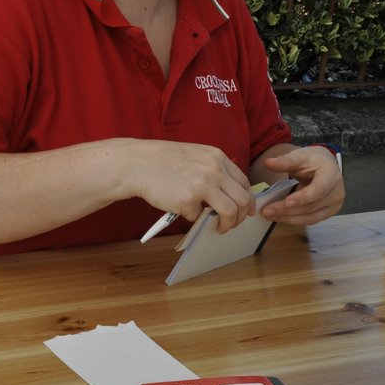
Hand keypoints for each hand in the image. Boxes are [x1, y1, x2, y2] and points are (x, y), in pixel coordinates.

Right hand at [122, 140, 259, 233]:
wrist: (138, 163)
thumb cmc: (163, 161)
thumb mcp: (195, 155)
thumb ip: (213, 170)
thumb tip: (227, 193)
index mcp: (217, 158)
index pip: (244, 182)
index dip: (247, 199)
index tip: (246, 210)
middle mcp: (214, 170)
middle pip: (242, 199)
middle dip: (241, 216)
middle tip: (234, 223)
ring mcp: (202, 185)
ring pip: (229, 212)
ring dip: (227, 224)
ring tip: (220, 228)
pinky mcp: (188, 200)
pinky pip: (198, 216)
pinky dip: (191, 215)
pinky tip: (180, 208)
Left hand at [258, 145, 344, 224]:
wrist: (324, 166)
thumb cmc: (312, 161)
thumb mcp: (299, 157)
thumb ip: (285, 161)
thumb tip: (268, 162)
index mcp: (331, 175)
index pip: (319, 189)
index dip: (303, 197)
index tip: (286, 202)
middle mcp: (336, 192)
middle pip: (311, 206)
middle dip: (288, 210)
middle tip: (266, 210)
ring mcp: (334, 205)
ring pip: (310, 217)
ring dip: (288, 218)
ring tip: (269, 214)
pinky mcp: (328, 213)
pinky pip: (310, 220)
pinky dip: (293, 220)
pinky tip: (279, 217)